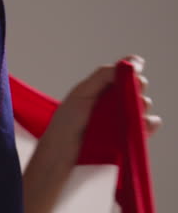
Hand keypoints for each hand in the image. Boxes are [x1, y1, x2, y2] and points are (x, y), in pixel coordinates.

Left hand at [44, 55, 161, 155]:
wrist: (64, 150)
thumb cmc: (68, 121)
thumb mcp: (83, 92)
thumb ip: (104, 75)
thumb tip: (131, 62)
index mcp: (103, 87)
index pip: (126, 73)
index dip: (132, 71)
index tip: (133, 74)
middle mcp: (114, 100)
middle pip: (138, 87)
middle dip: (138, 87)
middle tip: (130, 93)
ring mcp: (122, 117)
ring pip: (144, 105)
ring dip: (141, 106)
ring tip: (129, 112)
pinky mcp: (129, 135)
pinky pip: (147, 126)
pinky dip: (148, 123)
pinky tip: (142, 123)